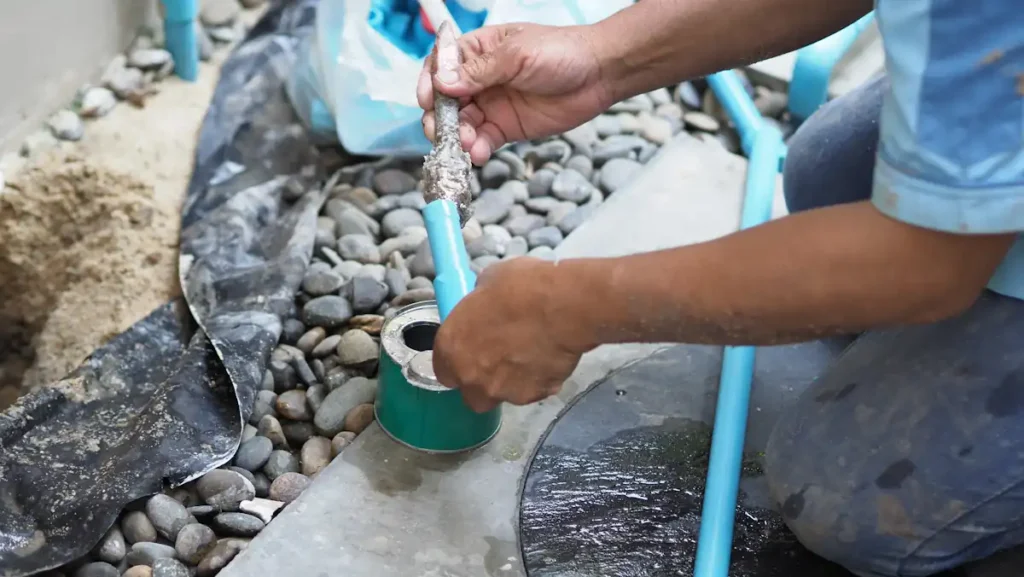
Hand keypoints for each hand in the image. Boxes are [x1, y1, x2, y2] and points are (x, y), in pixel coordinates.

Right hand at [417, 23, 613, 164]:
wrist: (598, 74)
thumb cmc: (560, 52)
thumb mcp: (517, 55)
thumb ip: (480, 71)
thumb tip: (443, 82)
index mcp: (478, 51)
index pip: (440, 65)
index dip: (430, 82)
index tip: (428, 99)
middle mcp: (479, 79)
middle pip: (445, 100)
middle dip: (439, 117)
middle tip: (440, 132)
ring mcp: (491, 104)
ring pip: (461, 124)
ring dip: (458, 137)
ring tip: (466, 146)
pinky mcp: (505, 128)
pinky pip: (482, 140)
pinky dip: (476, 149)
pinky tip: (479, 154)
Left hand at [431, 257, 591, 411]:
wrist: (562, 306)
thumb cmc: (520, 287)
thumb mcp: (488, 282)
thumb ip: (479, 304)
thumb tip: (485, 304)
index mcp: (451, 349)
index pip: (443, 370)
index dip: (458, 361)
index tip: (472, 350)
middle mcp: (471, 377)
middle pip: (471, 393)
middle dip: (483, 381)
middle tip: (501, 359)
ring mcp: (503, 391)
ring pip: (504, 394)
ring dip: (512, 381)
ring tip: (531, 356)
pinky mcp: (534, 396)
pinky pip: (534, 390)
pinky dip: (539, 379)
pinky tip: (549, 357)